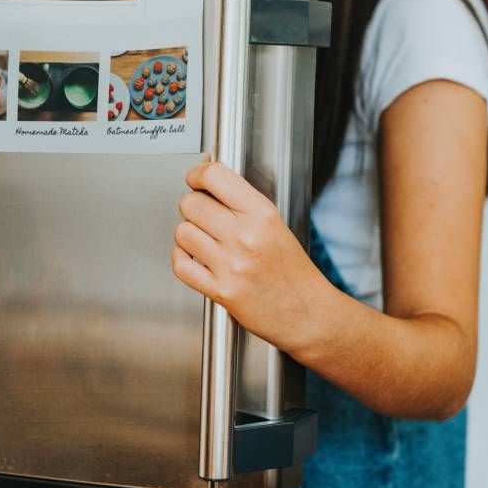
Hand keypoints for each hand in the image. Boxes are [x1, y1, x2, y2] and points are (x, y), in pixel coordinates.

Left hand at [172, 161, 330, 354]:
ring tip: (204, 240)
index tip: (196, 178)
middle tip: (203, 215)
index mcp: (262, 214)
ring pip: (183, 232)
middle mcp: (246, 236)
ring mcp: (231, 264)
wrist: (306, 313)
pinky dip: (182, 259)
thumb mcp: (276, 224)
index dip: (197, 174)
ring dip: (188, 235)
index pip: (215, 177)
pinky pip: (181, 264)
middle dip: (193, 207)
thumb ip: (242, 203)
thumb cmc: (293, 272)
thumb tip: (209, 180)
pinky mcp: (221, 291)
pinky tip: (195, 259)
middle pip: (191, 203)